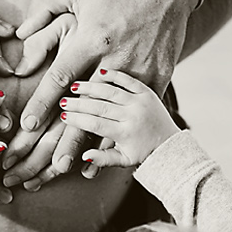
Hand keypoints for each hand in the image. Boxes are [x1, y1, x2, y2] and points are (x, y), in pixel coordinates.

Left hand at [5, 0, 198, 189]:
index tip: (25, 127)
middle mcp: (114, 58)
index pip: (60, 77)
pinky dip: (121, 134)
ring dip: (88, 144)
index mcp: (92, 38)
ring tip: (67, 169)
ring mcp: (139, 69)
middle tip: (45, 164)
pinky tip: (105, 156)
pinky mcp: (158, 74)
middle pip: (84, 107)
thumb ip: (43, 10)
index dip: (41, 103)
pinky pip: (135, 112)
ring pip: (109, 115)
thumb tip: (19, 36)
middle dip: (63, 138)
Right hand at [60, 69, 178, 170]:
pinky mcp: (147, 92)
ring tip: (74, 86)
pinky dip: (114, 75)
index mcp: (126, 133)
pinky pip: (128, 80)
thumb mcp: (123, 160)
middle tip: (62, 101)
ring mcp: (140, 102)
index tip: (63, 116)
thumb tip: (83, 156)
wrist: (169, 143)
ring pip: (111, 91)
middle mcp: (133, 115)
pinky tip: (99, 72)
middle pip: (100, 107)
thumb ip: (103, 159)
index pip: (96, 125)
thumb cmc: (142, 153)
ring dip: (91, 87)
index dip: (78, 120)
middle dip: (79, 104)